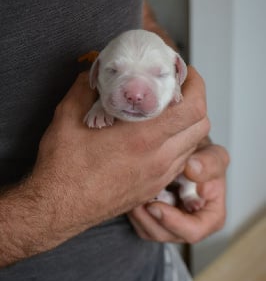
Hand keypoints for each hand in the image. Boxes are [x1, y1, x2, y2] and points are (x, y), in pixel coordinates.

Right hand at [33, 66, 209, 228]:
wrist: (59, 208)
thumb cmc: (63, 168)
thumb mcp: (68, 117)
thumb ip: (86, 88)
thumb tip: (97, 73)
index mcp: (142, 138)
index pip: (193, 109)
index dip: (197, 85)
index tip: (186, 74)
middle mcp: (158, 159)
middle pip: (201, 126)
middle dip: (196, 102)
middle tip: (177, 91)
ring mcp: (158, 177)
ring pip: (193, 146)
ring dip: (188, 126)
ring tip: (167, 114)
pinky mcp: (153, 188)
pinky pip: (179, 163)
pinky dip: (178, 146)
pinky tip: (157, 139)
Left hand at [129, 137, 229, 243]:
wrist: (187, 154)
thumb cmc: (204, 159)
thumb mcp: (214, 155)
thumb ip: (209, 162)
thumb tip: (193, 169)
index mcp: (211, 218)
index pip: (193, 231)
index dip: (172, 221)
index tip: (155, 205)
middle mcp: (191, 227)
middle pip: (165, 234)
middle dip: (148, 216)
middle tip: (138, 195)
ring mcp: (171, 227)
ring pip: (148, 231)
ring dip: (138, 212)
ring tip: (135, 188)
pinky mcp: (155, 222)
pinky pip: (139, 224)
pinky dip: (134, 210)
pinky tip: (135, 191)